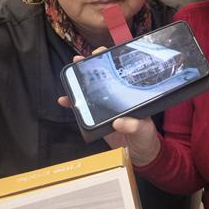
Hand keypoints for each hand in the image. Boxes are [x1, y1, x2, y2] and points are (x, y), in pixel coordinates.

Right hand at [58, 48, 160, 166]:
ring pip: (91, 90)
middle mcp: (117, 96)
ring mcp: (106, 107)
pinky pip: (83, 109)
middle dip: (90, 65)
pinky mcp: (96, 119)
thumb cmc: (145, 137)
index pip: (121, 71)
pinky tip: (63, 100)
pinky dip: (73, 104)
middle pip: (103, 76)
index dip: (111, 59)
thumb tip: (120, 122)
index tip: (101, 53)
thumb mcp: (144, 130)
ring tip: (68, 74)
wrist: (139, 155)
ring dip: (78, 82)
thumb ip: (135, 126)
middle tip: (79, 59)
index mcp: (131, 93)